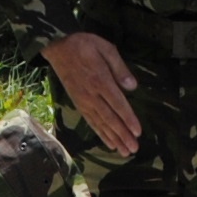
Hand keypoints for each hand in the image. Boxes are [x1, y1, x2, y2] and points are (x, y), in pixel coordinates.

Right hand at [41, 29, 140, 155]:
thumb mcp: (105, 48)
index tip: (138, 132)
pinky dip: (100, 133)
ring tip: (124, 151)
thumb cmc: (84, 44)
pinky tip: (109, 142)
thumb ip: (119, 68)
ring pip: (101, 123)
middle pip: (110, 118)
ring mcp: (83, 101)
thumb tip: (133, 87)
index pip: (118, 104)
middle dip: (123, 135)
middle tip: (134, 149)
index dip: (128, 119)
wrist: (58, 46)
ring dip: (113, 138)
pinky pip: (90, 121)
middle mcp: (92, 95)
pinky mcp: (78, 103)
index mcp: (100, 80)